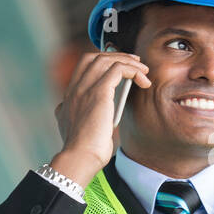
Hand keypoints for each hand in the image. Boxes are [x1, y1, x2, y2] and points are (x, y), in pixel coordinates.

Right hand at [51, 49, 150, 185]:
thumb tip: (74, 111)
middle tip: (135, 63)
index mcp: (69, 96)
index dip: (103, 61)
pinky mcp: (99, 92)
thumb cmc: (83, 150)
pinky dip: (132, 70)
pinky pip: (118, 69)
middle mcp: (75, 88)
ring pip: (106, 59)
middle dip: (116, 56)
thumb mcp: (72, 128)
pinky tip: (143, 79)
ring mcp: (85, 89)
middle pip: (94, 57)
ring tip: (143, 70)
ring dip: (128, 62)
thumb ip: (73, 114)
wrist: (80, 157)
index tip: (120, 67)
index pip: (84, 66)